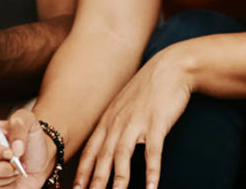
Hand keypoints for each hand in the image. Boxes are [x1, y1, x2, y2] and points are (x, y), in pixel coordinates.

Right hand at [0, 109, 54, 188]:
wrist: (37, 163)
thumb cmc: (28, 140)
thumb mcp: (28, 121)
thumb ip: (19, 125)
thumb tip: (14, 148)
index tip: (9, 153)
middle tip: (15, 164)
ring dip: (5, 176)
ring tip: (14, 169)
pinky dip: (3, 185)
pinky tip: (9, 178)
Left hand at [74, 49, 192, 188]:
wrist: (170, 68)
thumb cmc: (148, 89)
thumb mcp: (124, 105)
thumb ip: (114, 124)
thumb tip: (108, 144)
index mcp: (109, 120)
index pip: (91, 150)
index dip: (83, 171)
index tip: (76, 188)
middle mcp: (118, 122)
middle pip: (102, 156)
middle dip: (95, 180)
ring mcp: (137, 122)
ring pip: (122, 155)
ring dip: (119, 179)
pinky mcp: (157, 122)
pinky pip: (153, 150)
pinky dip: (152, 170)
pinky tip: (153, 187)